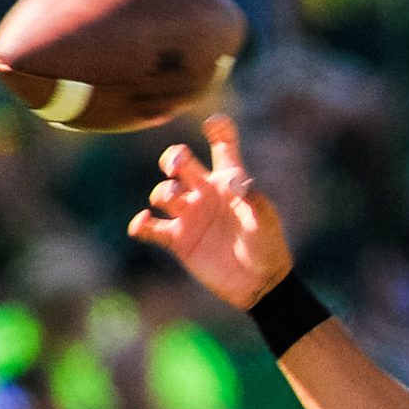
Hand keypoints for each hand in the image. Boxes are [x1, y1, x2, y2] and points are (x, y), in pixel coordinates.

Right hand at [128, 114, 292, 310]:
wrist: (259, 284)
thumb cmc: (267, 247)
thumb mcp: (265, 222)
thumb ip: (253, 199)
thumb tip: (235, 181)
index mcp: (230, 181)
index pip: (222, 147)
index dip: (218, 131)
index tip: (213, 125)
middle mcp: (205, 193)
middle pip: (181, 163)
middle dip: (175, 158)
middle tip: (177, 167)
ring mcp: (190, 215)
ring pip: (164, 193)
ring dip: (163, 193)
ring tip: (174, 201)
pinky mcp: (178, 240)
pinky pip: (151, 227)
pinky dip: (142, 224)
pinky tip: (142, 223)